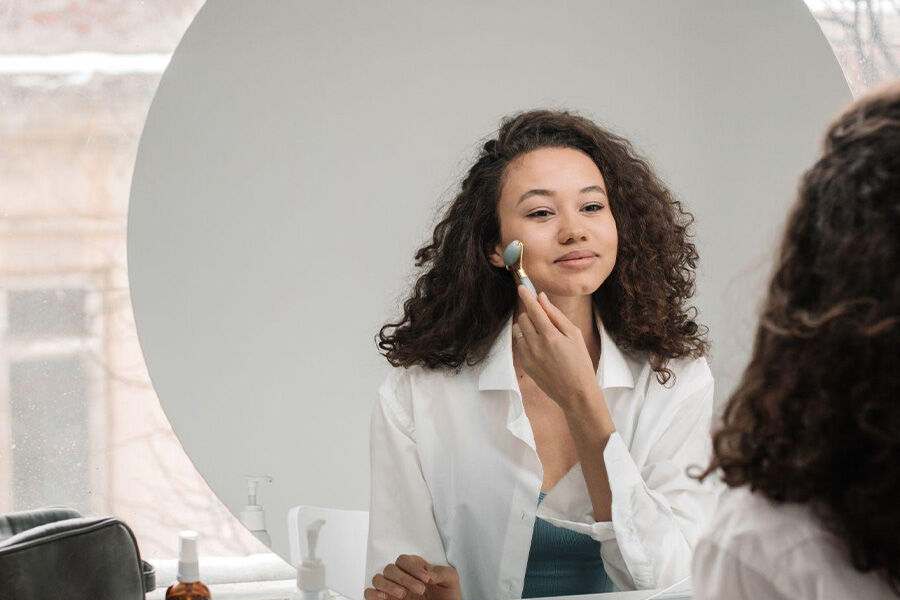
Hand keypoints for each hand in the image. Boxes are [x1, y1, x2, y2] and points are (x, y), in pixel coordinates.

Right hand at [364, 554, 461, 599]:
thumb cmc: (447, 597)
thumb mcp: (451, 581)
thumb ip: (443, 572)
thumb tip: (429, 573)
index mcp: (414, 569)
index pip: (404, 560)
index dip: (413, 568)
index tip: (427, 579)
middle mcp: (400, 578)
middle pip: (390, 568)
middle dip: (405, 578)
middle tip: (421, 590)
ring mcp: (391, 590)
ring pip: (378, 579)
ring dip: (390, 585)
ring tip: (404, 595)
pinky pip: (369, 593)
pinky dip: (373, 593)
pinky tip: (385, 598)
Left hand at [512, 285, 597, 410]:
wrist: (575, 392)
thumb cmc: (579, 362)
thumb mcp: (573, 335)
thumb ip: (556, 315)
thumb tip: (542, 298)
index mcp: (550, 335)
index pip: (533, 309)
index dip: (526, 296)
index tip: (521, 287)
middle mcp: (536, 345)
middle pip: (523, 318)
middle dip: (531, 314)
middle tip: (543, 320)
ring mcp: (528, 356)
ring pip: (518, 331)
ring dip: (526, 327)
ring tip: (541, 335)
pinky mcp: (524, 365)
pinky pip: (519, 344)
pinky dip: (525, 340)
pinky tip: (539, 348)